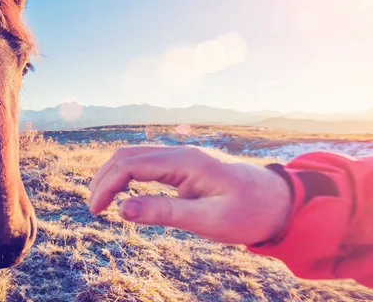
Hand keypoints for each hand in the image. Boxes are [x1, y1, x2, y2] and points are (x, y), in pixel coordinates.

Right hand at [88, 145, 291, 244]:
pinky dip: (128, 177)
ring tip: (101, 202)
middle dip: (104, 178)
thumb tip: (122, 210)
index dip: (107, 185)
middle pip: (128, 155)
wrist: (279, 202)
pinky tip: (124, 194)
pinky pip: (148, 165)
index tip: (96, 210)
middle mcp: (180, 153)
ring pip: (136, 157)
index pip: (131, 165)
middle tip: (93, 208)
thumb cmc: (249, 212)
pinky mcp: (184, 166)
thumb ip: (165, 212)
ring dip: (114, 176)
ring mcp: (182, 158)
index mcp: (185, 161)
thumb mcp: (208, 219)